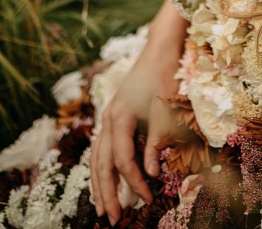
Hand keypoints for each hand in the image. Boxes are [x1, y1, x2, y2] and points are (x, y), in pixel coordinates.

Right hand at [89, 46, 185, 225]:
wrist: (159, 49)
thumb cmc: (164, 77)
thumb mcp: (164, 111)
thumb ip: (155, 143)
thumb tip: (152, 174)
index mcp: (120, 117)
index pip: (124, 161)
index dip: (134, 183)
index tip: (147, 200)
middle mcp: (108, 118)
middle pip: (102, 164)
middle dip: (107, 193)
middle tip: (112, 219)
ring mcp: (107, 116)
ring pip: (96, 157)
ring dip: (98, 184)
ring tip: (101, 208)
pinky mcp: (112, 115)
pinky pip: (100, 148)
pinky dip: (100, 168)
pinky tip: (102, 181)